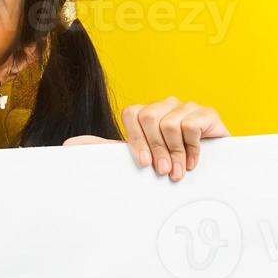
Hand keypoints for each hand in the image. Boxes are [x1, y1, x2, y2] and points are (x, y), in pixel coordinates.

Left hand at [63, 97, 230, 180]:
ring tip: (179, 171)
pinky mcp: (208, 114)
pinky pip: (192, 125)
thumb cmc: (170, 165)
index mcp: (147, 114)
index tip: (144, 163)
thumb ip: (105, 150)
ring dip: (175, 153)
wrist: (209, 171)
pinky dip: (193, 148)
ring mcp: (187, 108)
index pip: (132, 113)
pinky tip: (194, 161)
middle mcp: (166, 106)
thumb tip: (68, 144)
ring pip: (170, 122)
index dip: (136, 140)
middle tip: (164, 171)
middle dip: (156, 149)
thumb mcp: (137, 159)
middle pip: (149, 116)